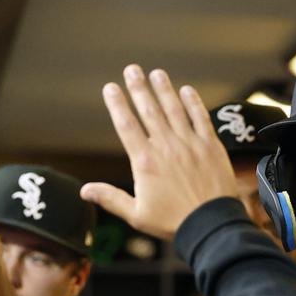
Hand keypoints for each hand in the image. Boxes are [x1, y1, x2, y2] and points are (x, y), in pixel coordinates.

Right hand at [81, 66, 238, 238]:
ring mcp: (190, 144)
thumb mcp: (137, 215)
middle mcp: (166, 147)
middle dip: (138, 87)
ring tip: (156, 74)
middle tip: (132, 70)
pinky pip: (201, 118)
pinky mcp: (211, 146)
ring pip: (174, 109)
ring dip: (164, 89)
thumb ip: (111, 199)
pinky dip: (193, 102)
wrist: (211, 226)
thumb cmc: (174, 223)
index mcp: (145, 162)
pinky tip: (187, 90)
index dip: (117, 104)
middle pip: (149, 110)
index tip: (110, 87)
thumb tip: (85, 191)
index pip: (126, 125)